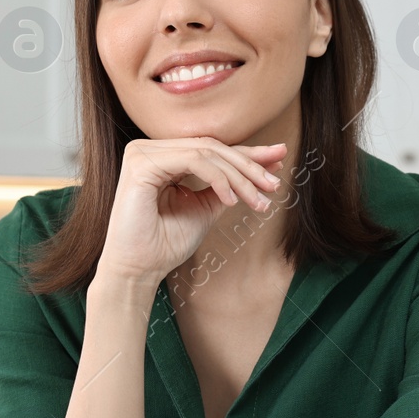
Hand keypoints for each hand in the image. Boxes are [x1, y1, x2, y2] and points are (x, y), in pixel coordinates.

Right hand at [98, 137, 286, 284]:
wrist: (139, 270)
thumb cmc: (165, 244)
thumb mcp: (204, 208)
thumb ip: (224, 187)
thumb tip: (260, 170)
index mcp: (161, 157)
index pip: (210, 150)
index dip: (247, 154)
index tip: (279, 160)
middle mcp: (148, 149)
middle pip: (211, 147)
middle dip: (249, 164)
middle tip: (275, 183)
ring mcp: (142, 153)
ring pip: (206, 153)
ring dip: (239, 176)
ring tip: (259, 199)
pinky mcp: (141, 164)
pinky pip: (194, 161)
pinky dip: (219, 179)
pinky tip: (232, 200)